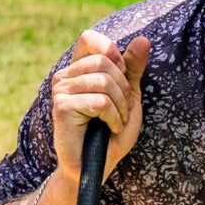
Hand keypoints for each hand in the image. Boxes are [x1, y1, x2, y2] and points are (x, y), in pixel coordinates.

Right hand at [50, 28, 150, 183]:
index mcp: (78, 69)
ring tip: (116, 122)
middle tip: (122, 110)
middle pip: (104, 61)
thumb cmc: (111, 132)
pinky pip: (100, 101)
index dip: (111, 52)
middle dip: (123, 88)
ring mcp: (60, 90)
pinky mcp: (61, 106)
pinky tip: (109, 128)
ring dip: (120, 106)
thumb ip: (133, 68)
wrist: (96, 166)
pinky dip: (113, 117)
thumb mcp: (128, 96)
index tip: (121, 76)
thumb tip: (144, 39)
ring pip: (104, 81)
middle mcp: (65, 76)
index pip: (90, 38)